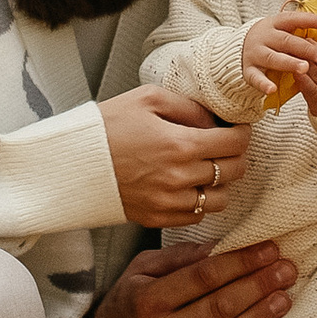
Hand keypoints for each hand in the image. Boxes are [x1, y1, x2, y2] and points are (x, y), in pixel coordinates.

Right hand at [80, 239, 298, 317]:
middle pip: (218, 307)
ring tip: (284, 300)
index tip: (270, 249)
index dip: (240, 261)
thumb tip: (221, 245)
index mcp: (148, 300)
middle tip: (288, 270)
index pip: (204, 276)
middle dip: (258, 285)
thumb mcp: (140, 271)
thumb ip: (178, 258)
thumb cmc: (125, 305)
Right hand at [101, 87, 242, 229]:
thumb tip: (216, 121)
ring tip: (209, 168)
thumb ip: (189, 107)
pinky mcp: (157, 218)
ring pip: (220, 199)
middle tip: (227, 145)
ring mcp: (169, 202)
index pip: (234, 143)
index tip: (240, 129)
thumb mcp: (149, 98)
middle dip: (237, 155)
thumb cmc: (108, 125)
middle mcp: (179, 177)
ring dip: (221, 183)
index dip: (243, 134)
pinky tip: (190, 186)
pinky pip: (197, 216)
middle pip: (233, 171)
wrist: (73, 162)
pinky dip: (201, 202)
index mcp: (180, 144)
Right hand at [240, 12, 316, 118]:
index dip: (308, 20)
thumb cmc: (271, 39)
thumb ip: (300, 32)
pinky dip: (263, 84)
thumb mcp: (282, 31)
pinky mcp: (249, 70)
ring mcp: (255, 53)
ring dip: (289, 63)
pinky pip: (255, 77)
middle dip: (304, 48)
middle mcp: (264, 37)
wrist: (240, 47)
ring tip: (304, 68)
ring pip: (273, 58)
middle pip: (285, 41)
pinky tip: (272, 89)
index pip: (292, 19)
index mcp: (275, 24)